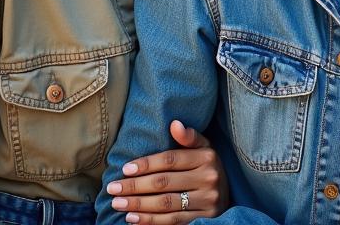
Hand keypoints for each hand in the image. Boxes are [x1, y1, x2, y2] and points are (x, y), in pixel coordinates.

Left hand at [106, 120, 228, 222]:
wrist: (227, 197)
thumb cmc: (207, 168)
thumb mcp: (204, 148)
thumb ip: (189, 137)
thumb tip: (174, 123)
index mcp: (207, 156)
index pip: (170, 159)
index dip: (146, 164)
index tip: (124, 169)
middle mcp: (208, 178)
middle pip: (164, 182)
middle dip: (135, 186)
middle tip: (113, 188)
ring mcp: (206, 201)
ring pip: (165, 203)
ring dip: (138, 205)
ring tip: (118, 204)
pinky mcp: (203, 220)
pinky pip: (172, 221)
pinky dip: (150, 221)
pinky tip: (132, 219)